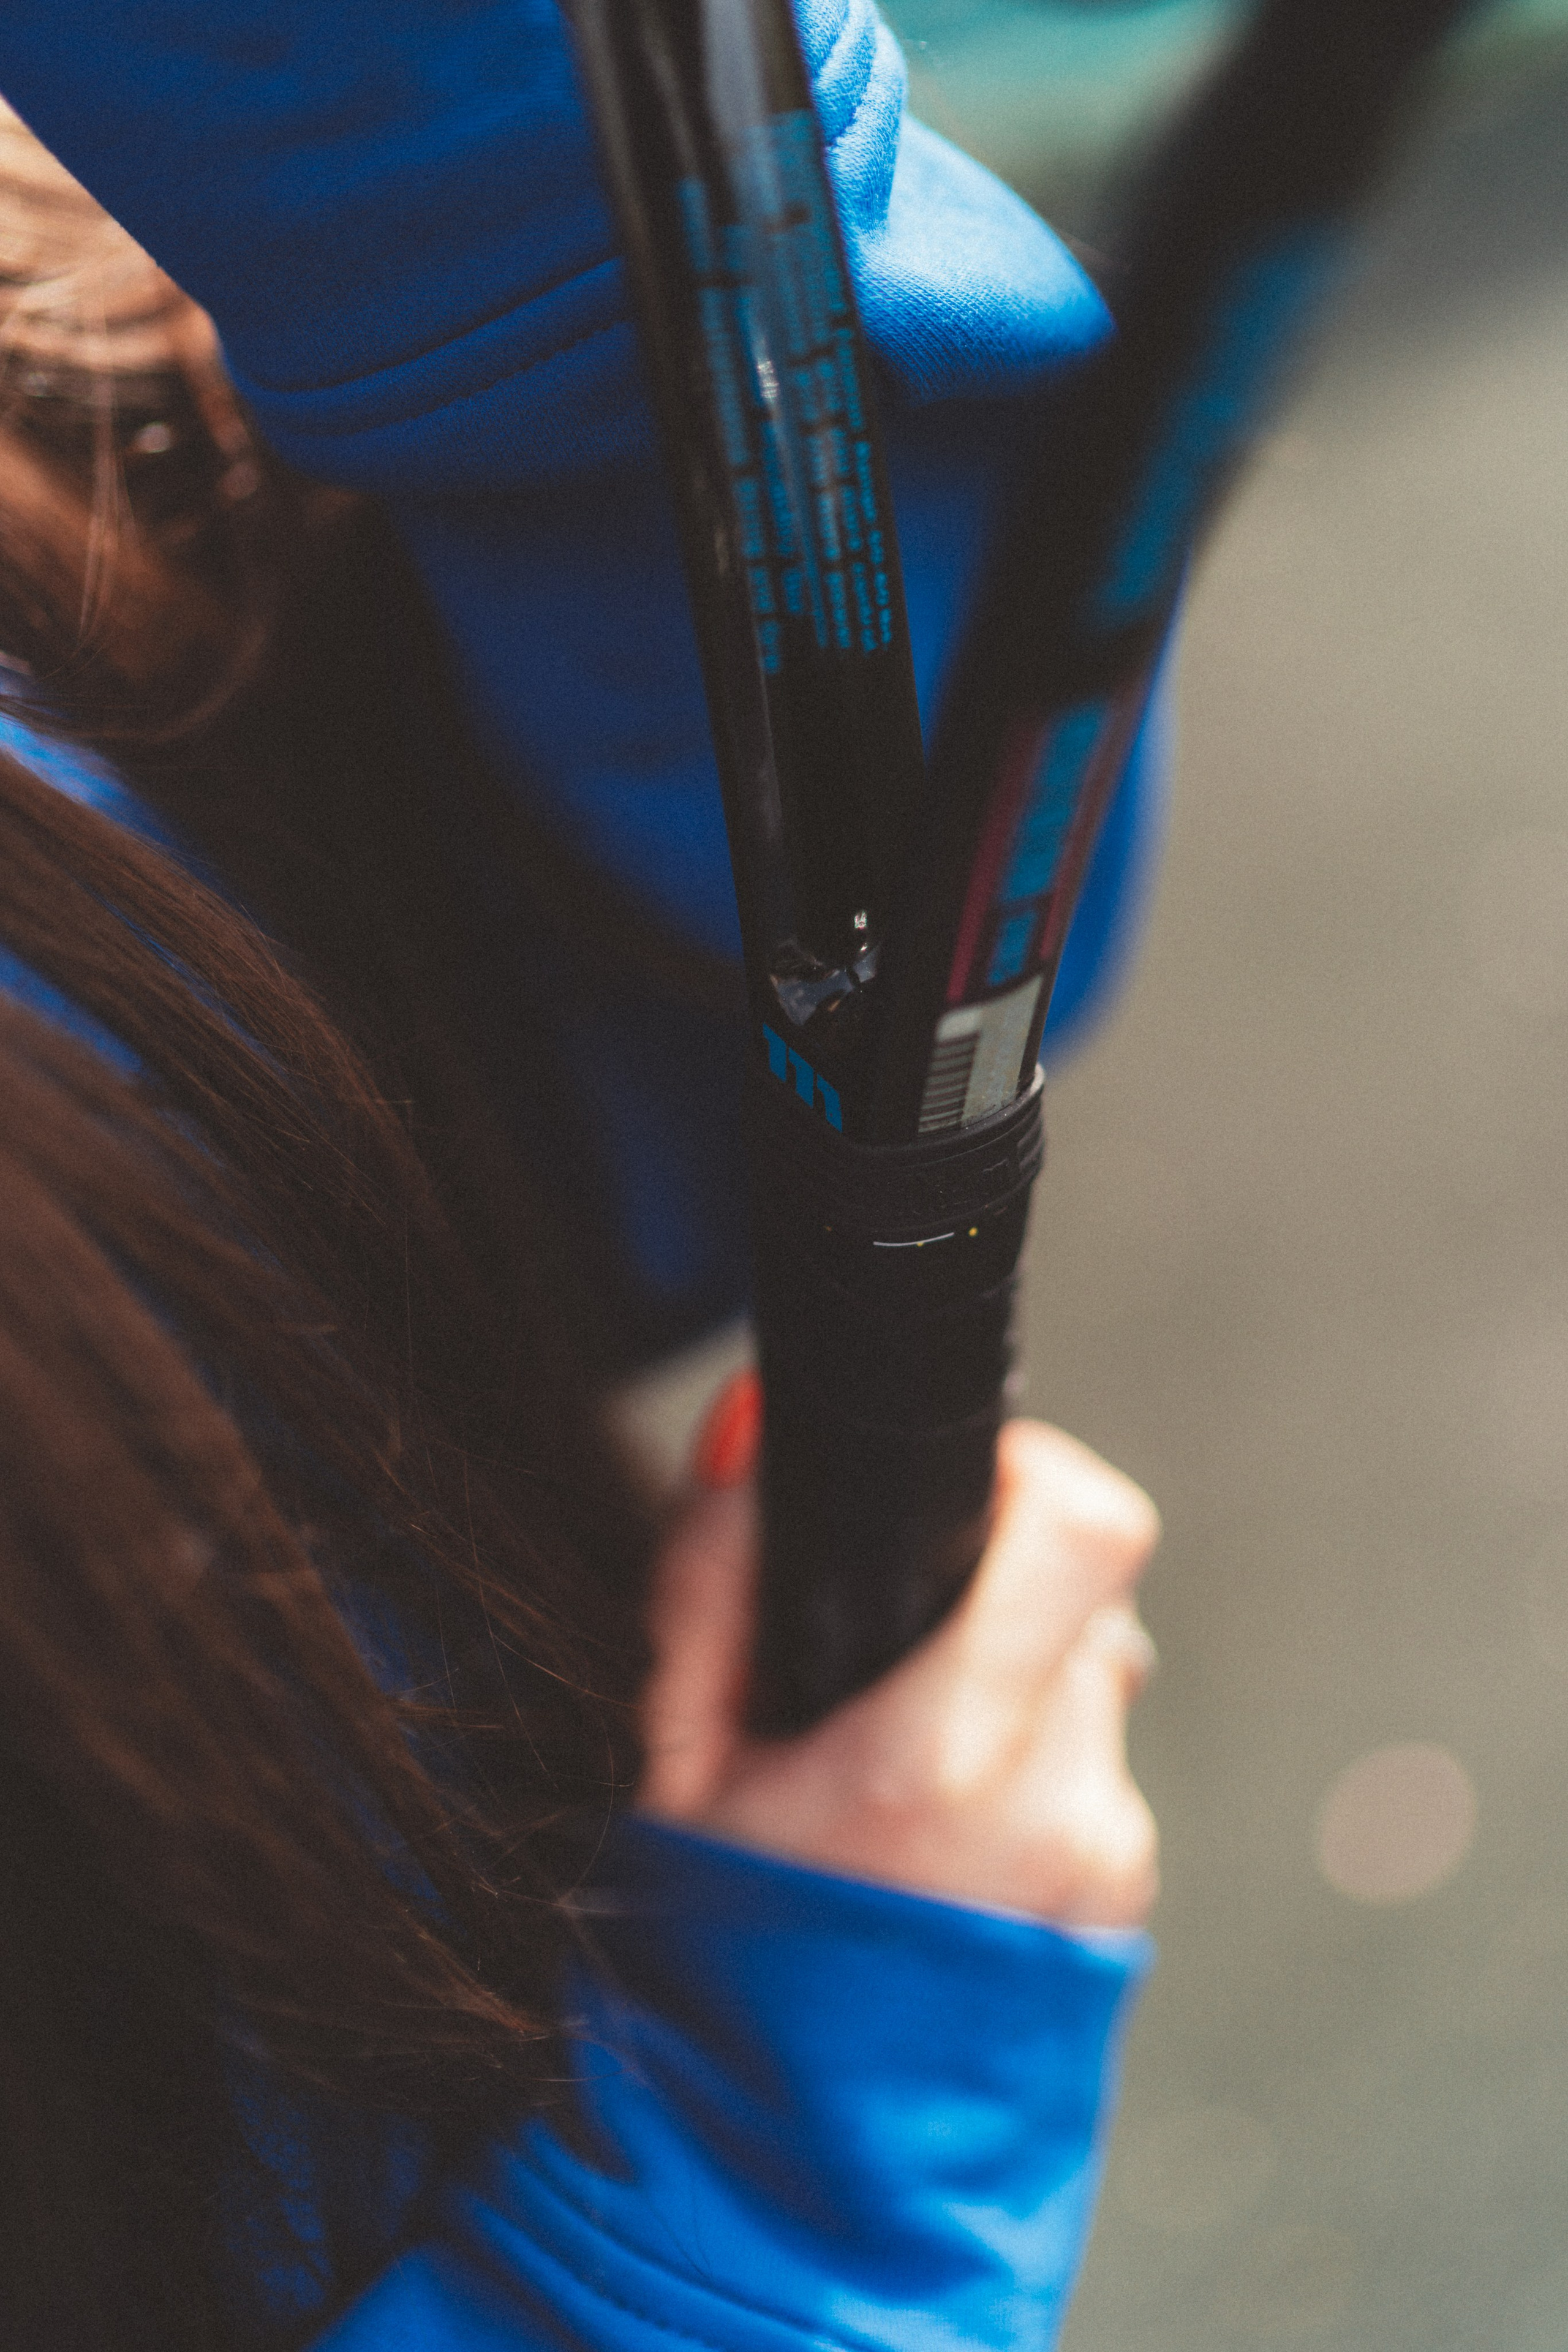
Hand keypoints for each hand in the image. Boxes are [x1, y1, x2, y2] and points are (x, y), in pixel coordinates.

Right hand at [639, 1386, 1159, 1929]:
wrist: (790, 2189)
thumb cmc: (714, 1976)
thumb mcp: (672, 1763)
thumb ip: (710, 1574)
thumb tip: (753, 1427)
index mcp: (937, 1764)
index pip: (1085, 1528)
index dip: (1030, 1473)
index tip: (963, 1486)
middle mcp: (1055, 1804)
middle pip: (1085, 1596)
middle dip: (995, 1591)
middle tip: (895, 1657)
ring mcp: (1107, 1857)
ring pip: (1090, 1678)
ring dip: (1012, 1681)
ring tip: (903, 1763)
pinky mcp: (1126, 1898)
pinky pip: (1089, 1763)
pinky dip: (1024, 1761)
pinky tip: (939, 1831)